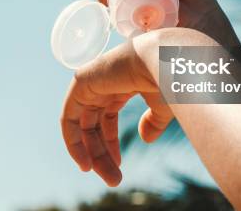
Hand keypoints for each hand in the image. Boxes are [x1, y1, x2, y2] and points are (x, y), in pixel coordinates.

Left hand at [59, 29, 175, 185]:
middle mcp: (105, 82)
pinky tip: (84, 162)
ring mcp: (93, 80)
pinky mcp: (82, 81)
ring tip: (104, 176)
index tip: (117, 166)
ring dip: (91, 153)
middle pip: (95, 125)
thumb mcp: (164, 107)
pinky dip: (73, 140)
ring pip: (83, 125)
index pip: (107, 117)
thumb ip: (153, 122)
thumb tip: (145, 139)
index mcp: (123, 84)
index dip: (110, 143)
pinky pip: (68, 116)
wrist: (168, 59)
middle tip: (114, 179)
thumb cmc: (172, 78)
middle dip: (103, 154)